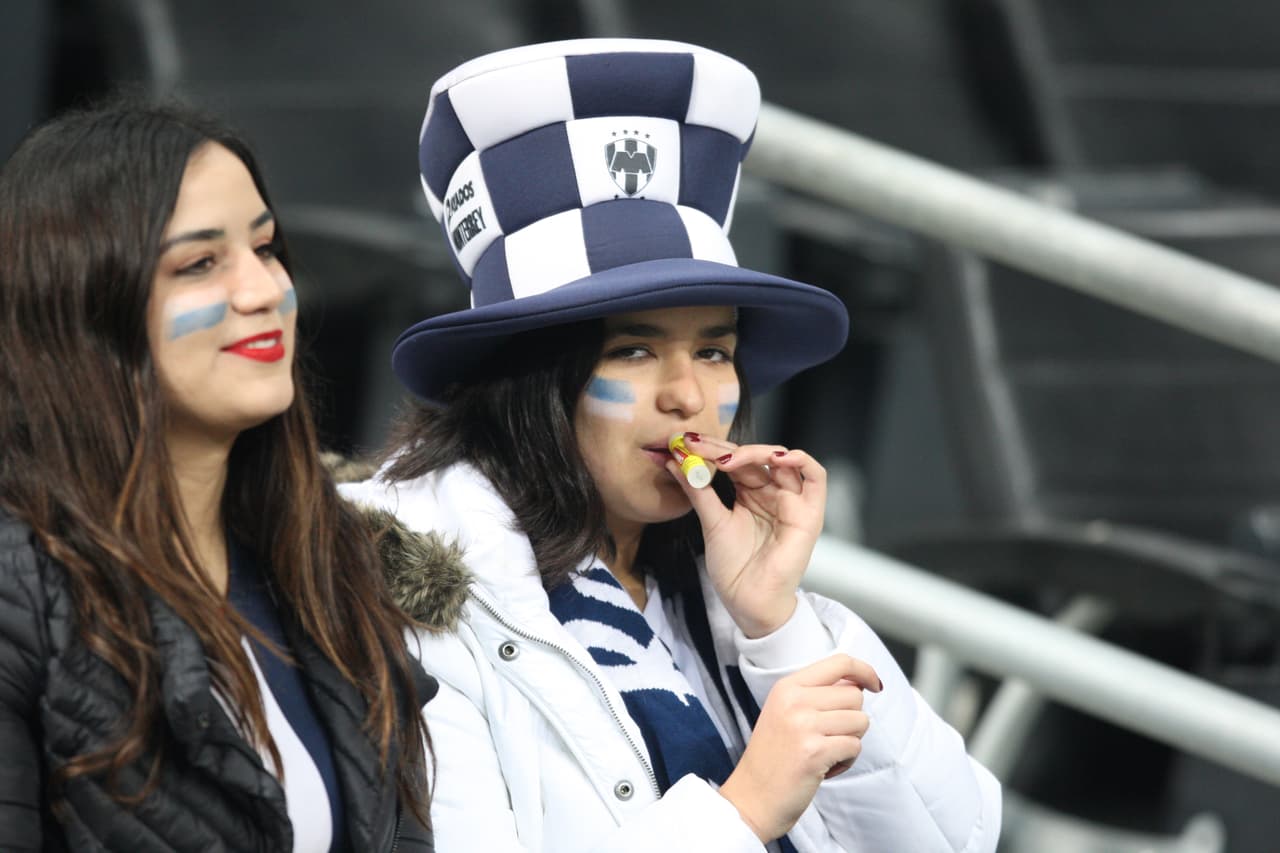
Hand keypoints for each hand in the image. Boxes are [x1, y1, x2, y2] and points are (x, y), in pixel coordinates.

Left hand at [667, 434, 825, 637]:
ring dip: (756, 451)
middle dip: (724, 448)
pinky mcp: (809, 513)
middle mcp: (773, 493)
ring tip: (726, 458)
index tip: (684, 444)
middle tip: (696, 445)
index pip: (735, 461)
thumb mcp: (711, 522)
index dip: (711, 450)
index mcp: (750, 494)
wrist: (748, 602)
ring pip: (783, 460)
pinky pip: (816, 477)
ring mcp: (792, 501)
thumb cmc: (734, 568)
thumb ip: (697, 490)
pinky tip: (775, 457)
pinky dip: (800, 461)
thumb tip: (674, 461)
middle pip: (755, 457)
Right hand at [718, 654, 880, 841]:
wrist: (752, 797)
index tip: (874, 684)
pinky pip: (855, 746)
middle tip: (829, 737)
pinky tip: (825, 768)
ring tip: (826, 753)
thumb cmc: (773, 757)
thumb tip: (859, 683)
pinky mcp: (815, 752)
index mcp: (787, 687)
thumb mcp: (784, 712)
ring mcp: (804, 725)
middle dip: (852, 718)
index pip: (839, 663)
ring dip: (851, 740)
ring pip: (860, 721)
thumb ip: (815, 694)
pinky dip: (847, 760)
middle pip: (854, 695)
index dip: (864, 671)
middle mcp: (794, 700)